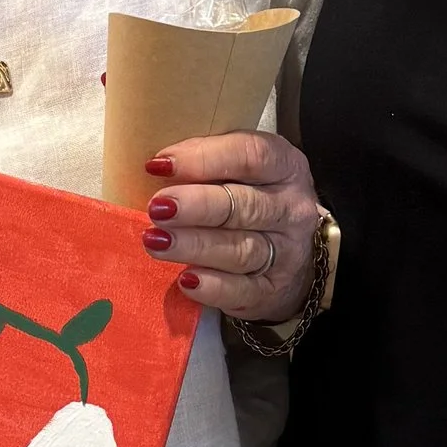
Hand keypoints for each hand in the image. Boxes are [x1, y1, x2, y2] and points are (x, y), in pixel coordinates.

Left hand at [144, 130, 323, 321]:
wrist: (285, 253)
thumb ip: (205, 165)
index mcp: (285, 167)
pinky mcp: (274, 291)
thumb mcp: (239, 171)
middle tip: (157, 208)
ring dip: (195, 245)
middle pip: (244, 205)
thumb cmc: (249, 199)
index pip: (251, 156)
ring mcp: (287, 253)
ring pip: (240, 250)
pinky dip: (212, 287)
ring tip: (156, 242)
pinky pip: (243, 290)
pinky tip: (185, 279)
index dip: (204, 158)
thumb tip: (155, 168)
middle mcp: (291, 209)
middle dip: (197, 206)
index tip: (160, 164)